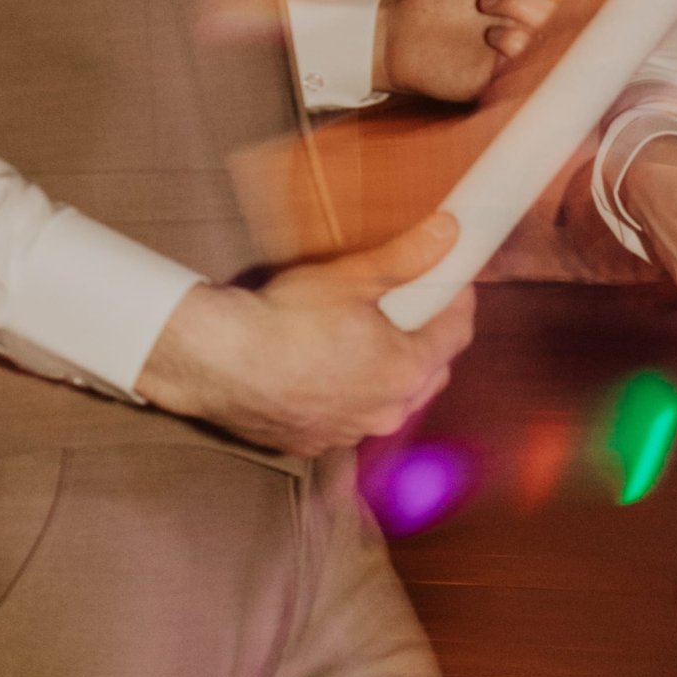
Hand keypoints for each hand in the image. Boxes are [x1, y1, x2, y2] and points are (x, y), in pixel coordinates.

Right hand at [135, 211, 475, 454]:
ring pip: (387, 401)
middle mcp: (388, 412)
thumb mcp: (351, 278)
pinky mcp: (314, 443)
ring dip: (385, 373)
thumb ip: (407, 258)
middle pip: (428, 373)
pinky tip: (324, 372)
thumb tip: (449, 232)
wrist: (218, 361)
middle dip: (426, 340)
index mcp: (407, 370)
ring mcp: (351, 433)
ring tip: (362, 340)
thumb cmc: (284, 319)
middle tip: (408, 308)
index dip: (457, 302)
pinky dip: (347, 397)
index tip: (450, 282)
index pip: (457, 334)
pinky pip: (347, 419)